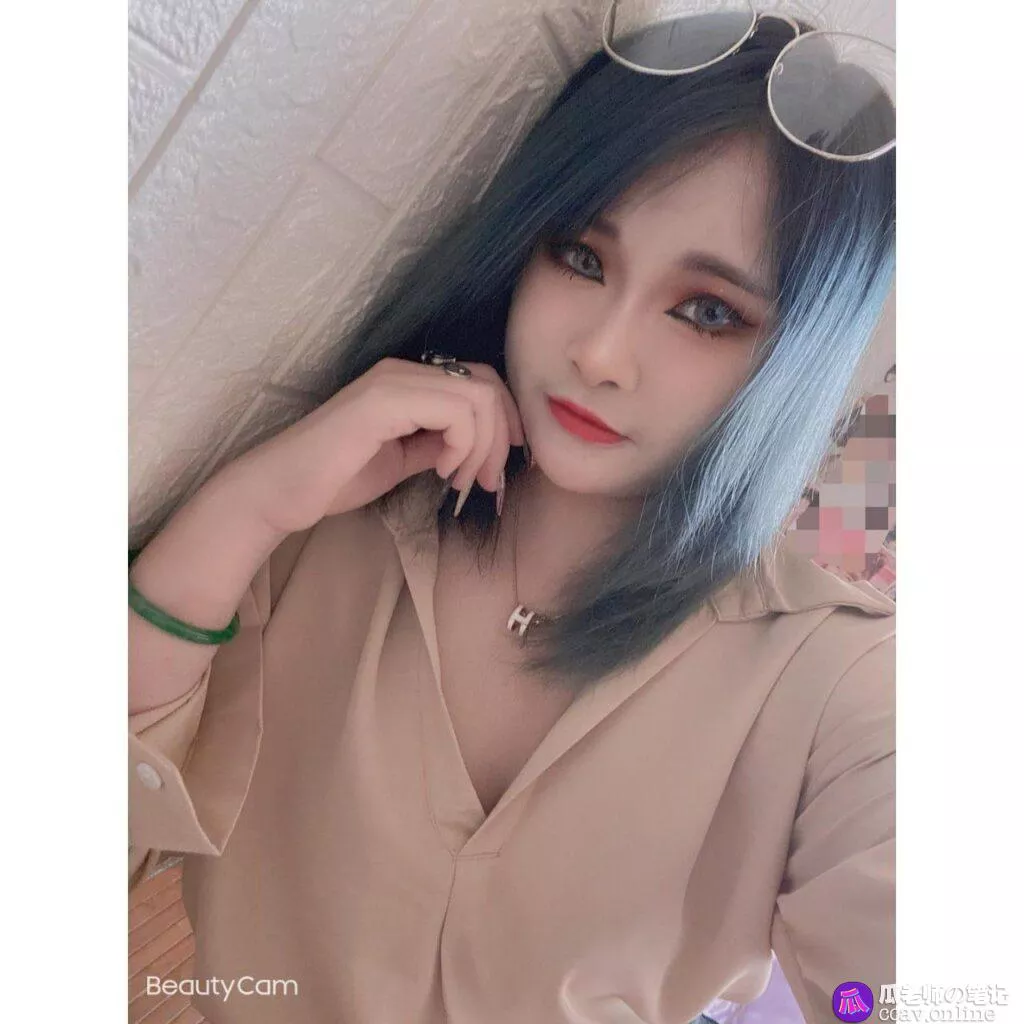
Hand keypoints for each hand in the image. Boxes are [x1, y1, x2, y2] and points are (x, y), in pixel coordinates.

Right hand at [223, 357, 524, 535]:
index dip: (502, 420)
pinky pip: (455, 412)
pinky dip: (463, 445)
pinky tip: (440, 470)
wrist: (282, 491)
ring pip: (477, 397)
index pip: (478, 381)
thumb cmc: (334, 479)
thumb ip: (437, 445)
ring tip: (460, 480)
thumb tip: (477, 446)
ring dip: (482, 447)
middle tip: (485, 480)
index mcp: (406, 382)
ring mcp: (391, 382)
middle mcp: (401, 371)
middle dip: (500, 436)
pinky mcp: (383, 401)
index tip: (495, 465)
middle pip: (486, 384)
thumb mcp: (403, 460)